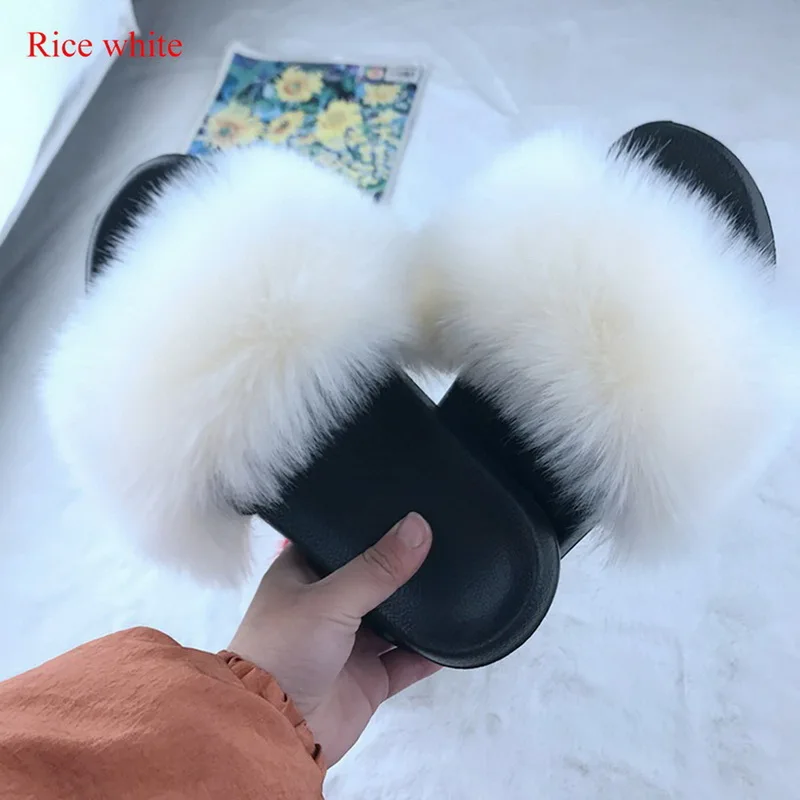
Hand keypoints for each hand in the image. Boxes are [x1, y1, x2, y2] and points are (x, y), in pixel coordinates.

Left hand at [228, 512, 440, 764]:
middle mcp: (326, 606)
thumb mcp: (330, 599)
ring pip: (394, 621)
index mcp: (303, 576)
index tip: (408, 507)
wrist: (274, 730)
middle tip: (444, 539)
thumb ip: (378, 567)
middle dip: (402, 568)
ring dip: (419, 610)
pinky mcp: (369, 679)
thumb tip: (418, 526)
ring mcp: (349, 645)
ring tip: (456, 579)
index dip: (370, 526)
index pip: (340, 541)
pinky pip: (406, 661)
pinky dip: (429, 652)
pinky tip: (455, 634)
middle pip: (373, 580)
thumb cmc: (285, 650)